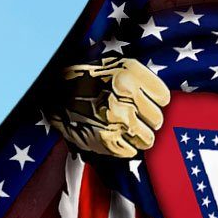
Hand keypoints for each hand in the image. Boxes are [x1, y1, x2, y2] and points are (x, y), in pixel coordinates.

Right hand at [46, 56, 170, 158]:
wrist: (53, 92)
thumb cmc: (88, 79)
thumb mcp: (117, 66)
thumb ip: (142, 81)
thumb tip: (164, 102)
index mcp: (130, 74)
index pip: (164, 98)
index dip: (155, 102)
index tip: (144, 102)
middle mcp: (125, 95)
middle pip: (157, 120)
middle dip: (147, 121)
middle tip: (132, 116)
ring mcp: (116, 119)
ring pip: (148, 139)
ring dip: (138, 137)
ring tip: (123, 128)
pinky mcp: (106, 139)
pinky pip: (131, 151)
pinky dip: (124, 147)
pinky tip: (113, 136)